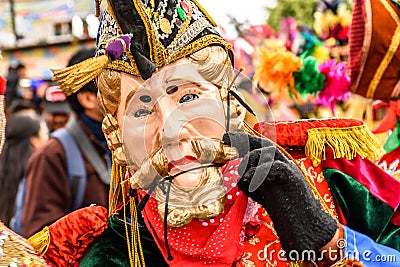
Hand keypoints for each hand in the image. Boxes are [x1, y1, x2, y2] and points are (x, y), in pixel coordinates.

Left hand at [223, 131, 337, 259]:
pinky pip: (275, 167)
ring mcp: (289, 169)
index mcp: (275, 166)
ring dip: (251, 158)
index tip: (226, 139)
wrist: (307, 228)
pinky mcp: (293, 179)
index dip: (243, 140)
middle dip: (244, 140)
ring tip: (242, 172)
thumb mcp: (264, 195)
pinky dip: (258, 171)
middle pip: (263, 143)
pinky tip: (247, 179)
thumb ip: (253, 185)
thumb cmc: (286, 212)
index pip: (259, 147)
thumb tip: (239, 180)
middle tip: (227, 139)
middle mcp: (283, 164)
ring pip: (269, 151)